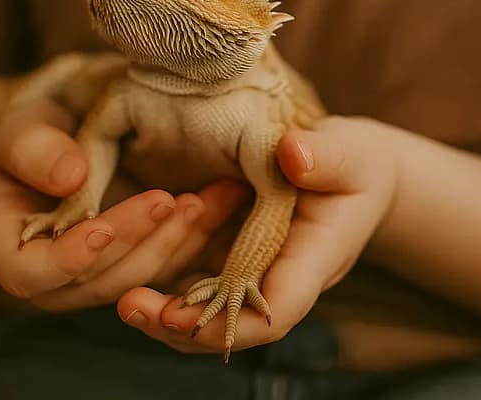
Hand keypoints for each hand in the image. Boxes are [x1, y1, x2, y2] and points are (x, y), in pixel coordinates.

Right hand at [0, 99, 249, 311]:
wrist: (70, 132)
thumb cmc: (32, 131)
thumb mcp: (19, 128)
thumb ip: (33, 150)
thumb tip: (72, 178)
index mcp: (10, 253)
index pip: (31, 273)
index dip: (66, 258)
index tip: (99, 228)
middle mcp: (56, 280)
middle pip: (98, 280)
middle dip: (137, 242)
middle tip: (169, 200)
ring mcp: (102, 278)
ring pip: (143, 278)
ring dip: (177, 242)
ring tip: (207, 197)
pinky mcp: (141, 265)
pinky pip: (172, 265)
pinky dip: (197, 236)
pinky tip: (223, 199)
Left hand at [116, 115, 397, 354]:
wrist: (355, 174)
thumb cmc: (356, 163)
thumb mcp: (350, 153)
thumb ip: (326, 156)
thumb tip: (292, 153)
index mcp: (314, 260)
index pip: (278, 308)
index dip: (233, 321)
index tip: (184, 312)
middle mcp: (282, 280)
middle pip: (235, 326)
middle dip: (184, 327)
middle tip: (131, 307)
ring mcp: (257, 276)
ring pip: (212, 313)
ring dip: (168, 313)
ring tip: (124, 301)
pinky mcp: (237, 262)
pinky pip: (202, 284)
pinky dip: (170, 281)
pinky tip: (132, 269)